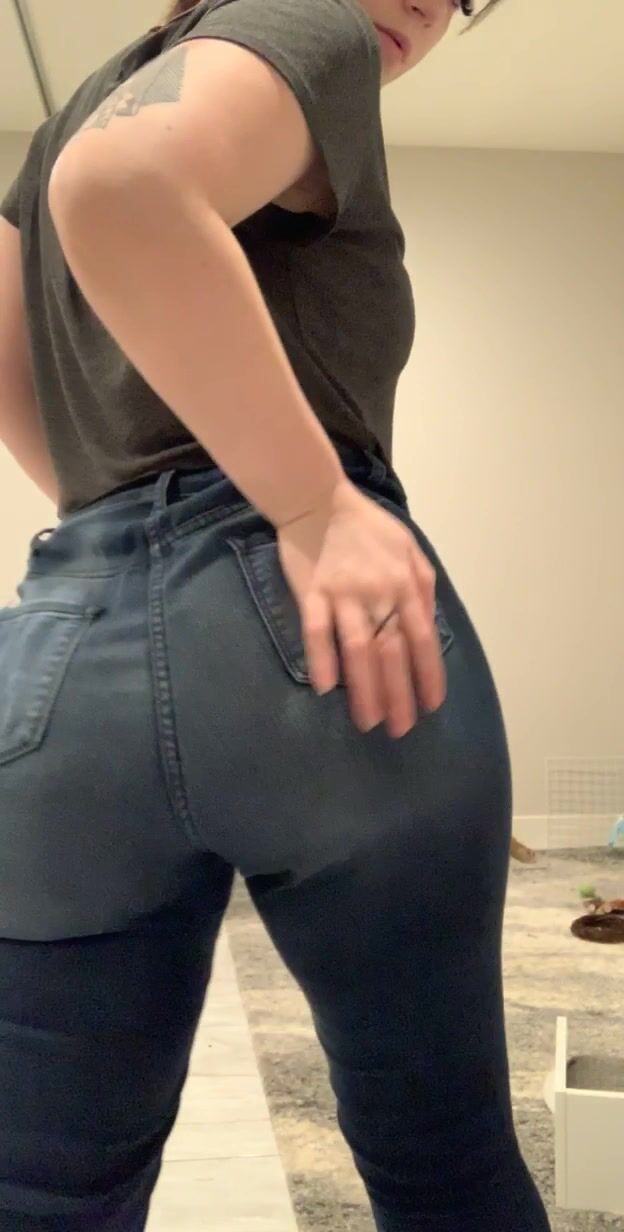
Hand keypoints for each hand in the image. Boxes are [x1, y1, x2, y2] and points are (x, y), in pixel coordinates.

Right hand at [276, 478, 445, 737]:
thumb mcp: (409, 551)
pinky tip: (324, 687)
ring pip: (358, 648)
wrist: (319, 500)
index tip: (430, 706)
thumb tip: (428, 629)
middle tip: (400, 729)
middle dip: (399, 694)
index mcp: (407, 584)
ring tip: (368, 721)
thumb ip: (422, 589)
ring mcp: (344, 593)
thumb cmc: (369, 529)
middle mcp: (379, 592)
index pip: (422, 639)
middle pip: (392, 652)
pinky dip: (322, 658)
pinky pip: (317, 630)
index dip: (428, 675)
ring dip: (364, 689)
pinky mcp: (312, 592)